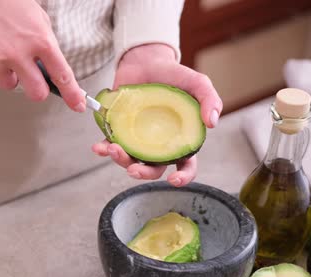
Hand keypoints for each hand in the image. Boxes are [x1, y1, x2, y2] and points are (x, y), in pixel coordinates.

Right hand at [0, 0, 85, 111]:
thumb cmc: (6, 4)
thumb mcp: (37, 19)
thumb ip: (47, 47)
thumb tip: (54, 74)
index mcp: (39, 40)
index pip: (61, 75)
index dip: (72, 95)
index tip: (78, 106)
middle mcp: (18, 53)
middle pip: (37, 93)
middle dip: (38, 90)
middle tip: (31, 78)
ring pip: (10, 87)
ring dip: (10, 75)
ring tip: (3, 52)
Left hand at [92, 44, 222, 186]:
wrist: (146, 60)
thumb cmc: (174, 75)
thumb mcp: (197, 83)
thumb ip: (210, 99)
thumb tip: (212, 123)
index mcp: (180, 140)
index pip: (186, 165)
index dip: (182, 177)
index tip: (174, 180)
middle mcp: (159, 145)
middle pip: (153, 169)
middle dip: (143, 174)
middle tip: (133, 170)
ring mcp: (138, 139)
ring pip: (130, 160)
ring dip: (120, 160)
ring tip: (112, 149)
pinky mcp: (120, 130)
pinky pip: (111, 144)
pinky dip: (103, 149)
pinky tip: (98, 147)